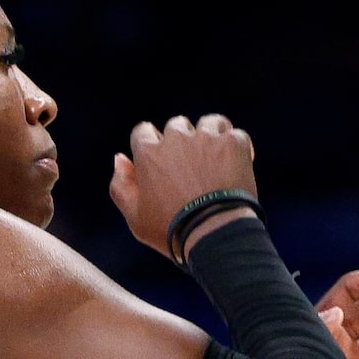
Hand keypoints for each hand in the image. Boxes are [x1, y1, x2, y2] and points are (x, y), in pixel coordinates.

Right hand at [109, 114, 257, 258]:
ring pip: (208, 123)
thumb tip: (120, 158)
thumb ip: (121, 185)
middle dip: (182, 141)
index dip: (151, 145)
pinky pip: (236, 134)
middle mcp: (176, 138)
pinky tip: (238, 163)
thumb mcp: (134, 217)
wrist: (214, 235)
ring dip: (210, 136)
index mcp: (148, 153)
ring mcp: (207, 139)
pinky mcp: (233, 144)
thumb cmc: (171, 231)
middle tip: (193, 166)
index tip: (162, 161)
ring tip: (217, 158)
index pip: (143, 132)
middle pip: (176, 126)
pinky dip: (237, 146)